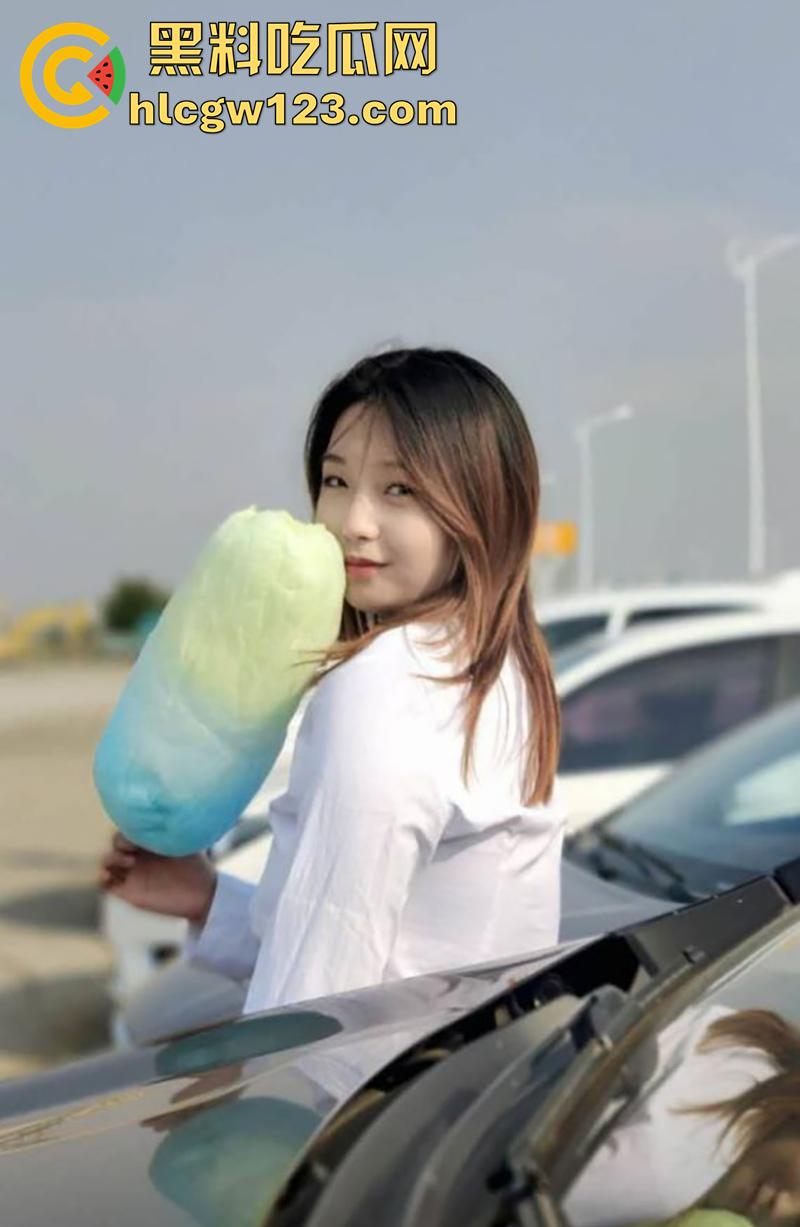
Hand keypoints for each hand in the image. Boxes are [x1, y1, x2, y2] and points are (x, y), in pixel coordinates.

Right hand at [98, 832, 216, 925]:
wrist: (201, 894)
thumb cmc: (196, 866)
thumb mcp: (187, 843)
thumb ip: (175, 830)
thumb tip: (172, 810)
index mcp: (150, 840)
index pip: (129, 828)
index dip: (129, 829)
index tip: (139, 834)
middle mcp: (138, 854)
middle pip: (115, 842)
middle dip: (119, 842)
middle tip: (132, 848)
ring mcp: (131, 872)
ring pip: (107, 860)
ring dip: (110, 859)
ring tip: (128, 863)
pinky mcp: (127, 890)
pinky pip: (104, 882)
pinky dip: (101, 877)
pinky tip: (106, 875)